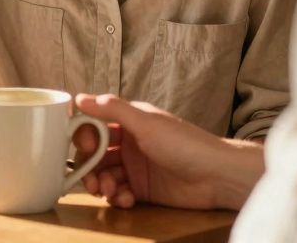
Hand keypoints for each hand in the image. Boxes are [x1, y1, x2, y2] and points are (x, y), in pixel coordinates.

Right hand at [71, 94, 263, 210]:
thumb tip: (79, 98)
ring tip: (110, 191)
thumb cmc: (184, 143)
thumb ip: (112, 109)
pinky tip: (127, 199)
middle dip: (89, 168)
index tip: (86, 147)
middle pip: (95, 155)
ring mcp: (135, 167)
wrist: (217, 176)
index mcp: (129, 122)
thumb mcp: (145, 122)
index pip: (95, 125)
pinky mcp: (142, 189)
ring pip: (104, 176)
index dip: (85, 136)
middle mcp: (129, 143)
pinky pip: (119, 193)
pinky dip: (118, 197)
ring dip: (102, 185)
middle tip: (92, 181)